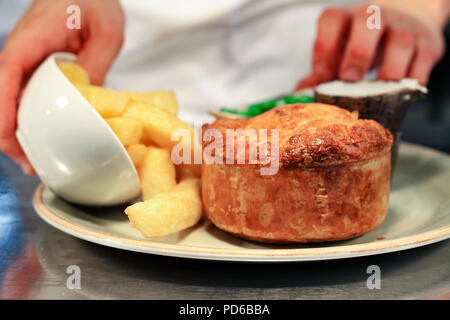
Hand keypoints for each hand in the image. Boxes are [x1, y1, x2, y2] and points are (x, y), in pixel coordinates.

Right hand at [0, 0, 123, 173]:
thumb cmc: (94, 1)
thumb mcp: (107, 31)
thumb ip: (96, 63)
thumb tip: (86, 101)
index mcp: (34, 37)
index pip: (8, 71)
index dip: (3, 104)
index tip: (7, 132)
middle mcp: (23, 51)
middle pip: (2, 95)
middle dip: (9, 132)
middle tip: (30, 162)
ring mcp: (27, 61)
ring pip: (11, 101)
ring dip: (18, 132)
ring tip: (36, 161)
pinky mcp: (35, 70)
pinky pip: (26, 98)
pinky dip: (30, 121)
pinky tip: (43, 140)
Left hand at [296, 0, 449, 89]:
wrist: (406, 25)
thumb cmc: (364, 45)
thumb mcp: (340, 53)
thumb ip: (322, 73)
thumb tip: (301, 93)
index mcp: (347, 20)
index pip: (332, 19)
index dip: (324, 45)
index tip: (321, 73)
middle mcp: (376, 18)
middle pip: (368, 22)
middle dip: (357, 53)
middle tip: (350, 79)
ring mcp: (403, 28)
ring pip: (400, 41)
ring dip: (389, 71)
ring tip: (379, 93)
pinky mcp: (427, 44)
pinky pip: (423, 59)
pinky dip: (412, 79)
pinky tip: (400, 93)